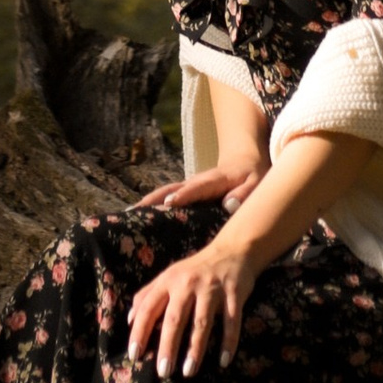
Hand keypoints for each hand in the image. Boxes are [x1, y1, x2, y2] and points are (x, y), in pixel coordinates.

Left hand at [126, 227, 263, 376]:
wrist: (233, 250)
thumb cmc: (195, 269)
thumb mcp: (169, 276)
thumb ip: (148, 295)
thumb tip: (130, 320)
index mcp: (169, 281)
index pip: (148, 308)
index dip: (139, 331)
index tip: (134, 356)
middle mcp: (188, 284)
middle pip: (175, 318)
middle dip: (168, 346)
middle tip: (163, 371)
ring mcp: (212, 288)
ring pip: (202, 322)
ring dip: (195, 349)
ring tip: (188, 372)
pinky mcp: (234, 293)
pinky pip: (231, 322)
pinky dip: (228, 342)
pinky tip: (223, 362)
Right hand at [136, 151, 267, 216]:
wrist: (243, 161)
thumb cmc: (251, 176)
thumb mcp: (256, 183)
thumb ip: (244, 194)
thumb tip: (229, 205)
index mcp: (213, 180)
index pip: (197, 188)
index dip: (184, 195)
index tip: (170, 203)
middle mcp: (195, 182)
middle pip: (170, 189)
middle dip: (153, 200)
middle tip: (134, 213)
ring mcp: (186, 187)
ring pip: (163, 194)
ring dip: (146, 204)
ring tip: (127, 218)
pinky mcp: (183, 194)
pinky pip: (164, 199)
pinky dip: (150, 208)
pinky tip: (136, 221)